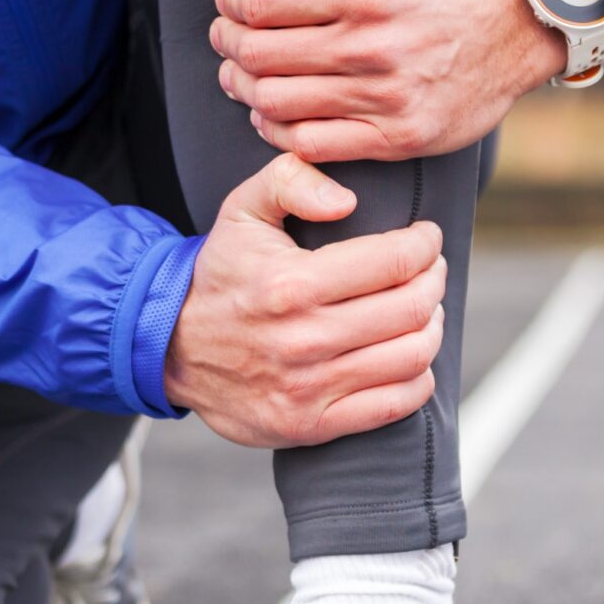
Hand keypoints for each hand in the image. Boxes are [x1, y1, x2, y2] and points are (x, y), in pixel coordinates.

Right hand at [166, 153, 446, 448]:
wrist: (169, 348)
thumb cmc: (220, 275)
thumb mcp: (240, 210)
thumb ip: (290, 179)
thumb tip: (347, 200)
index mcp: (290, 284)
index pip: (394, 261)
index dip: (425, 244)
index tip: (426, 238)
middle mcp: (302, 339)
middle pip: (411, 308)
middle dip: (433, 280)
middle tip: (430, 270)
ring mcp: (308, 388)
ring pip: (411, 355)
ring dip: (432, 327)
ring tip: (424, 311)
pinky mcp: (310, 425)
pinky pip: (394, 405)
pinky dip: (418, 378)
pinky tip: (410, 357)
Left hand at [209, 0, 565, 163]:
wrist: (516, 26)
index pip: (263, 5)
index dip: (231, 3)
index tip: (228, 1)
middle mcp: (368, 48)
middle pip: (261, 57)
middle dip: (228, 46)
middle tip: (224, 40)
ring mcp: (382, 98)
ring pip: (278, 103)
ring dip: (244, 90)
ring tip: (238, 77)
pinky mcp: (395, 137)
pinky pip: (312, 145)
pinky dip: (277, 133)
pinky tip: (270, 116)